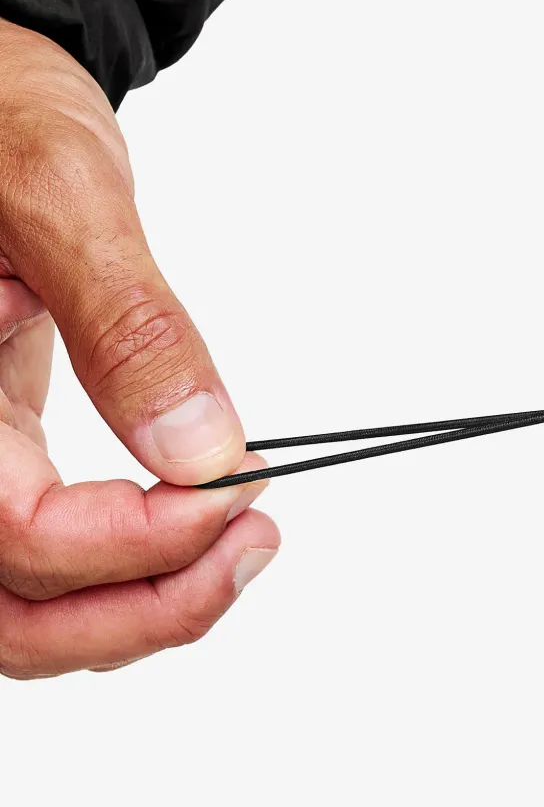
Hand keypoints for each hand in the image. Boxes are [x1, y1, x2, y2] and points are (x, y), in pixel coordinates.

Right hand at [0, 19, 276, 676]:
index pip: (13, 536)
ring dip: (134, 611)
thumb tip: (203, 448)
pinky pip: (34, 566)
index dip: (131, 545)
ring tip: (243, 547)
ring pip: (18, 614)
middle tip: (257, 544)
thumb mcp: (60, 190)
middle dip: (141, 611)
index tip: (241, 493)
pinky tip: (194, 534)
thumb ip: (126, 323)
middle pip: (9, 616)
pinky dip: (117, 579)